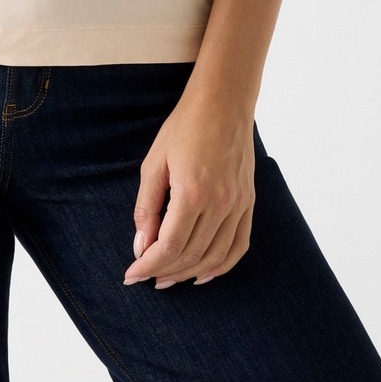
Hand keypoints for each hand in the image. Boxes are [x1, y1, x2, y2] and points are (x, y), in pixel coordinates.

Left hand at [123, 91, 255, 288]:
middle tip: (146, 277)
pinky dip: (222, 265)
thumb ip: (146, 207)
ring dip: (190, 273)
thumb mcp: (154, 162)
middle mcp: (220, 203)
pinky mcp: (248, 202)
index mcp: (192, 192)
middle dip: (165, 272)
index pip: (169, 246)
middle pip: (191, 255)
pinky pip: (239, 245)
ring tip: (168, 278)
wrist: (223, 103)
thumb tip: (141, 246)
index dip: (149, 265)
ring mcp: (238, 204)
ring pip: (215, 256)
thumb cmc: (184, 127)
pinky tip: (204, 274)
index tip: (131, 274)